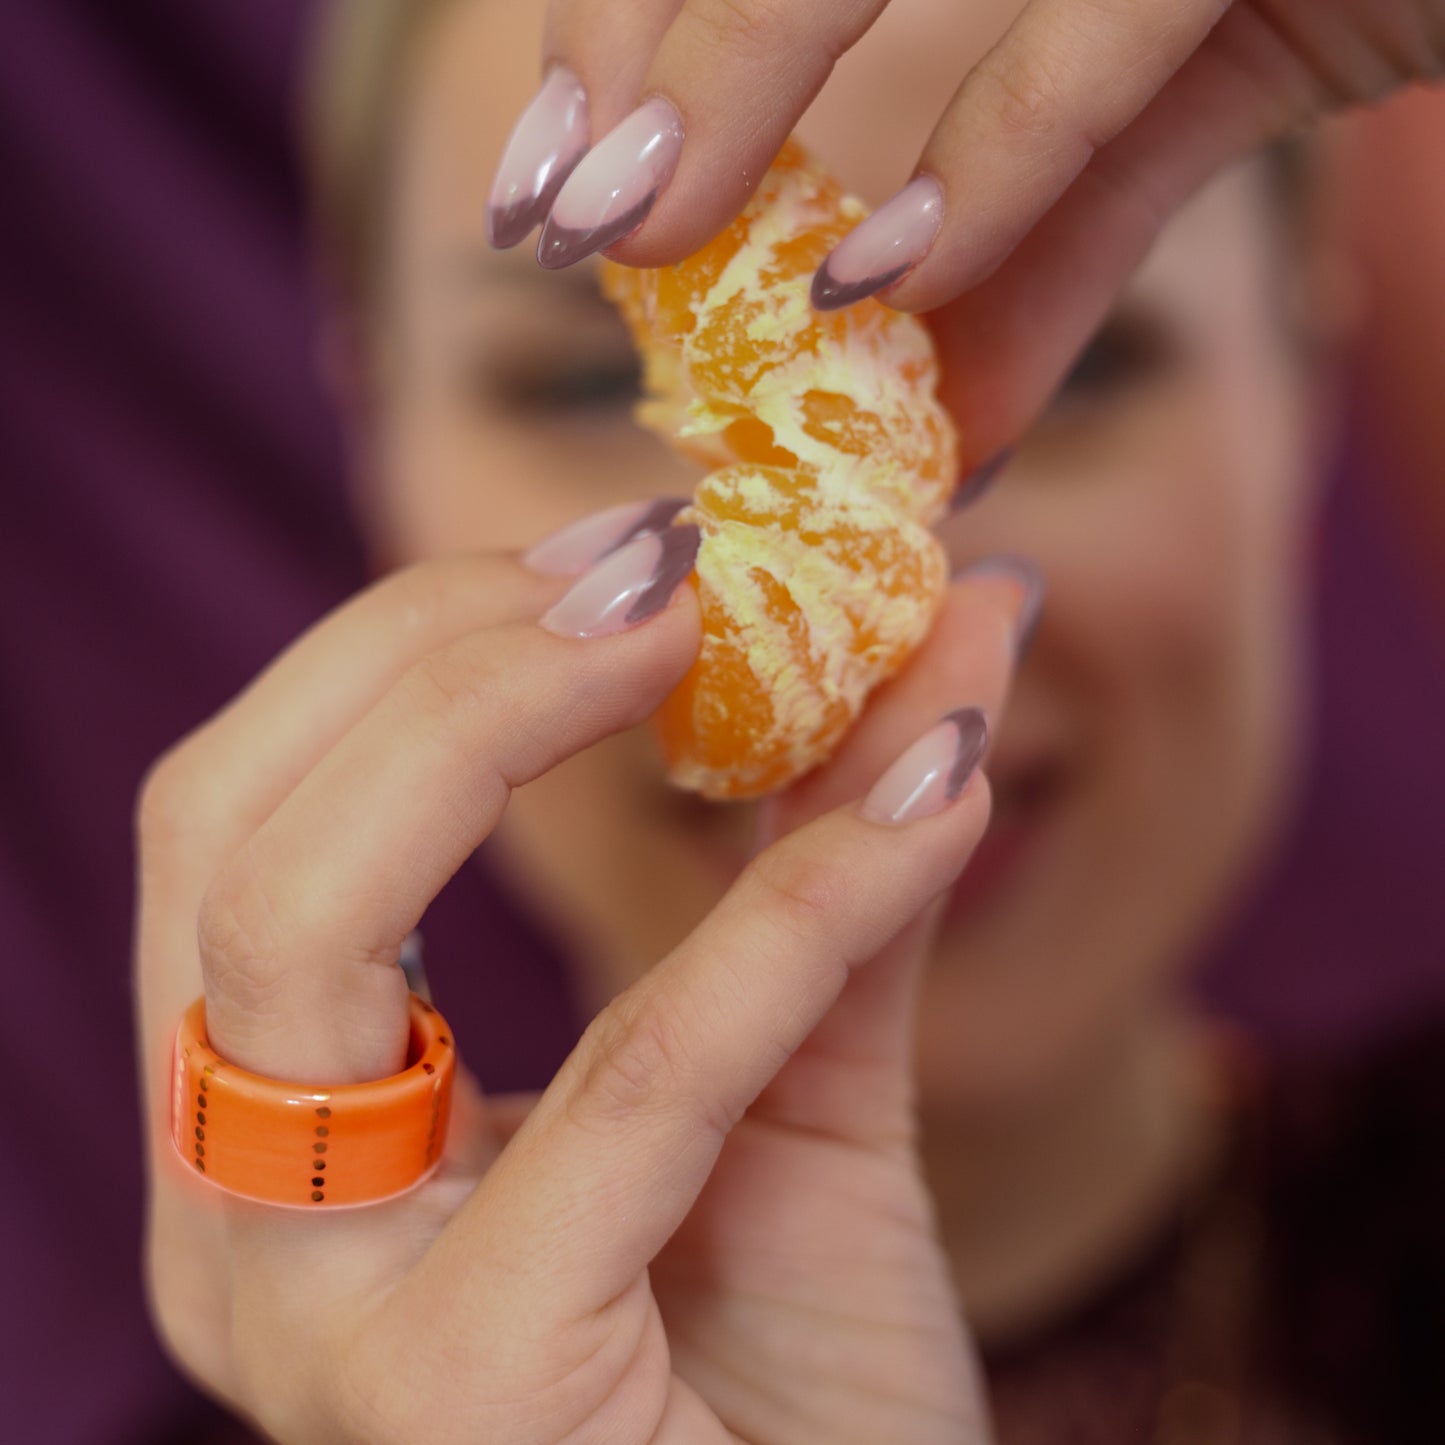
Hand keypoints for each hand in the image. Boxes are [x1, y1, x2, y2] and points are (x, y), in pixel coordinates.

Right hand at [135, 522, 1032, 1443]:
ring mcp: (310, 1316)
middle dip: (431, 654)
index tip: (626, 550)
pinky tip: (933, 803)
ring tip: (711, 615)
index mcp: (290, 1128)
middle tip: (655, 560)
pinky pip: (617, 1085)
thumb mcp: (794, 1078)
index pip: (249, 812)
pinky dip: (775, 921)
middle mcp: (242, 1214)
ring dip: (502, 722)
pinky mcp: (444, 1398)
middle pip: (229, 834)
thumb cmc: (788, 1383)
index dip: (413, 648)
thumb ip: (831, 858)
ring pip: (301, 926)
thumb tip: (945, 624)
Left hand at [530, 0, 1442, 449]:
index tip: (551, 183)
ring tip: (635, 230)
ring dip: (741, 75)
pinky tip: (882, 281)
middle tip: (557, 214)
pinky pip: (1103, 48)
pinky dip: (992, 166)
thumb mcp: (1164, 108)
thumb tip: (949, 444)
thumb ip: (1043, 252)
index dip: (630, 29)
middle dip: (645, 49)